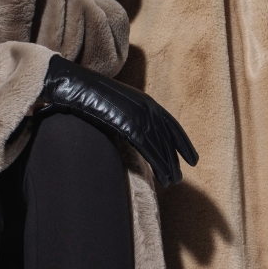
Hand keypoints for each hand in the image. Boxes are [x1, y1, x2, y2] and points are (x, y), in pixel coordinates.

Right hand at [39, 54, 197, 186]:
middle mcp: (146, 106)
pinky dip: (158, 163)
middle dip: (174, 158)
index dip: (182, 142)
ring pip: (160, 145)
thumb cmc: (90, 96)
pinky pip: (149, 148)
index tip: (192, 158)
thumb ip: (129, 117)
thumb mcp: (116, 105)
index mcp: (146, 100)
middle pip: (167, 138)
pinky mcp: (129, 123)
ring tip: (171, 182)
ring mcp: (138, 114)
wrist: (75, 86)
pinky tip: (163, 177)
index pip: (171, 124)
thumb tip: (135, 135)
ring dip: (167, 166)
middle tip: (178, 177)